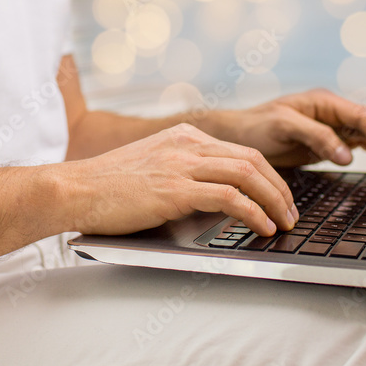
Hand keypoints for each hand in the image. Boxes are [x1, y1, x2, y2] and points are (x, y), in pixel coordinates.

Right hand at [57, 123, 295, 237]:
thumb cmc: (107, 188)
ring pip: (248, 175)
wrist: (74, 189)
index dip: (269, 175)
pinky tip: (262, 228)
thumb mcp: (153, 169)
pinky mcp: (175, 189)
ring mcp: (181, 164)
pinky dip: (253, 213)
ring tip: (285, 223)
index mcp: (183, 137)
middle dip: (280, 189)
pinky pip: (229, 197)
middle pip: (253, 160)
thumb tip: (215, 198)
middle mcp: (186, 144)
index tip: (280, 197)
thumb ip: (183, 174)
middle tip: (291, 213)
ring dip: (274, 201)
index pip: (241, 152)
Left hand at [208, 89, 365, 169]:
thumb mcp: (284, 128)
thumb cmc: (255, 127)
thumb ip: (317, 137)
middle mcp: (330, 110)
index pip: (364, 116)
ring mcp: (329, 123)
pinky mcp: (325, 138)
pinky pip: (356, 140)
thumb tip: (348, 154)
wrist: (235, 135)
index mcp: (323, 102)